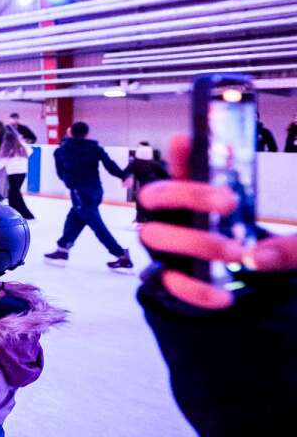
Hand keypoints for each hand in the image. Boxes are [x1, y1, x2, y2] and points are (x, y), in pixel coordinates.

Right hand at [139, 135, 296, 309]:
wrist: (258, 278)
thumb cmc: (265, 246)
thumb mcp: (291, 238)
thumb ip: (287, 247)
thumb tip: (259, 257)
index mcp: (199, 195)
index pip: (182, 165)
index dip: (179, 153)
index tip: (186, 139)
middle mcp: (175, 215)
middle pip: (155, 194)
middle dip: (188, 195)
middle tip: (228, 202)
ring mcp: (167, 246)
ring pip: (153, 236)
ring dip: (193, 240)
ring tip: (235, 253)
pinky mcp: (171, 276)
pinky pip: (167, 282)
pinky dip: (192, 289)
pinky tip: (224, 297)